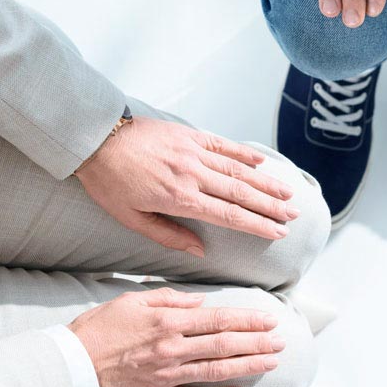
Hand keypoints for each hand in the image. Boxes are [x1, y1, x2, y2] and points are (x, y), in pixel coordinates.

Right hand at [68, 288, 284, 386]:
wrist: (67, 367)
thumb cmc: (97, 330)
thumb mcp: (132, 300)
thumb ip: (169, 299)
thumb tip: (200, 301)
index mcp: (168, 322)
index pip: (219, 319)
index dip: (248, 319)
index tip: (270, 319)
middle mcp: (173, 349)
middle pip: (225, 344)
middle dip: (258, 342)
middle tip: (281, 340)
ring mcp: (167, 376)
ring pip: (217, 370)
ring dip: (249, 365)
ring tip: (272, 361)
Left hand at [76, 116, 299, 255]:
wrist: (94, 139)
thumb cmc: (108, 182)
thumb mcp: (130, 218)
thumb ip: (168, 235)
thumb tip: (200, 251)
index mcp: (179, 199)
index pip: (229, 215)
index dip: (257, 225)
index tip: (278, 232)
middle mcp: (193, 175)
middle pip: (241, 193)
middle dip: (271, 206)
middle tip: (293, 216)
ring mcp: (193, 152)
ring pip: (238, 170)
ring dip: (266, 183)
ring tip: (287, 193)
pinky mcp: (189, 135)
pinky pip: (223, 145)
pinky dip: (244, 154)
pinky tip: (261, 164)